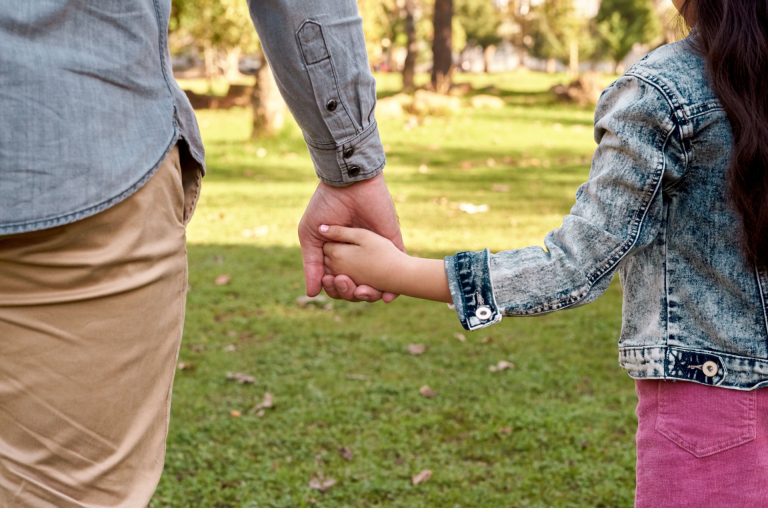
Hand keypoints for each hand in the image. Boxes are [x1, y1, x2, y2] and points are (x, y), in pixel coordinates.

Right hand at [298, 174, 404, 301]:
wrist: (348, 184)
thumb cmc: (326, 206)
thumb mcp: (311, 236)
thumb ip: (312, 265)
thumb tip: (312, 294)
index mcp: (337, 255)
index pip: (336, 283)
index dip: (334, 288)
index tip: (331, 281)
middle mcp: (356, 256)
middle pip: (355, 288)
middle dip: (349, 292)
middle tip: (345, 283)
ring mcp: (375, 251)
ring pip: (375, 284)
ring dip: (369, 295)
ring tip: (362, 292)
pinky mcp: (392, 244)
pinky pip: (396, 269)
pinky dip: (394, 288)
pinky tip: (388, 297)